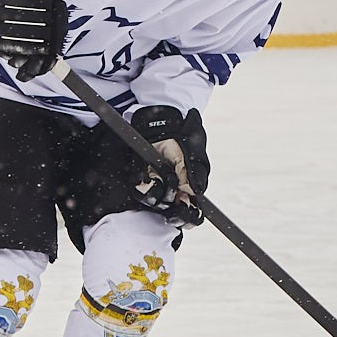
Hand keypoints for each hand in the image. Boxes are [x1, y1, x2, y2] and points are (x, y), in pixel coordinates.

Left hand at [127, 105, 209, 225]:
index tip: (191, 212)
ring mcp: (155, 184)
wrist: (165, 117)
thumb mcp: (195, 152)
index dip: (191, 218)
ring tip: (167, 172)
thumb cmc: (185, 135)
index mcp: (188, 188)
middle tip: (177, 203)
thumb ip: (195, 172)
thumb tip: (197, 193)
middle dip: (176, 214)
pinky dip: (143, 181)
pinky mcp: (139, 175)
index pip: (191, 214)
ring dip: (162, 192)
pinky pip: (138, 188)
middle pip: (173, 215)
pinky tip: (149, 172)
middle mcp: (171, 191)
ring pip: (155, 203)